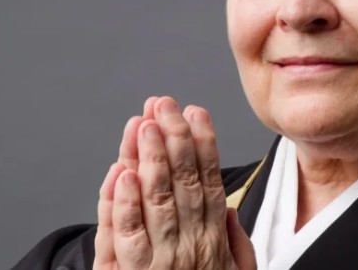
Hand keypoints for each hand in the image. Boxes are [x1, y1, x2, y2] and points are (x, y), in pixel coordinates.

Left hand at [93, 97, 255, 269]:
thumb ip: (238, 242)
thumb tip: (232, 208)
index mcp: (215, 239)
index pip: (211, 180)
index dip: (205, 143)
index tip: (198, 112)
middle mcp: (191, 243)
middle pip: (184, 181)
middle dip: (173, 137)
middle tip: (164, 104)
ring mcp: (162, 261)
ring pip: (155, 200)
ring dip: (148, 158)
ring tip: (142, 124)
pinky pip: (125, 238)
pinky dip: (121, 204)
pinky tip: (120, 173)